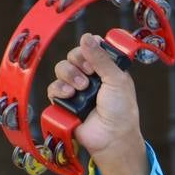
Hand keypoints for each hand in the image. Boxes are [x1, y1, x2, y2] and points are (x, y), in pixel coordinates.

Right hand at [45, 33, 142, 165]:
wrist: (112, 137)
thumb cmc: (121, 111)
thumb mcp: (116, 79)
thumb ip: (101, 58)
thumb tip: (87, 36)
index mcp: (105, 69)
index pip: (90, 48)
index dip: (88, 48)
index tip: (92, 55)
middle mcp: (90, 77)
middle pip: (73, 56)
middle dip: (78, 61)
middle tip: (89, 73)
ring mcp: (76, 90)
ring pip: (61, 69)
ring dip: (70, 75)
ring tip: (82, 88)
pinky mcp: (65, 103)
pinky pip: (53, 88)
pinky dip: (59, 89)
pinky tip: (70, 95)